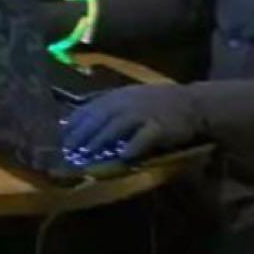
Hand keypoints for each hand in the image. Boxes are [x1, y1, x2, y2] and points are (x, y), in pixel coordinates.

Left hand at [62, 83, 205, 162]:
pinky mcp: (159, 126)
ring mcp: (144, 113)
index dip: (74, 123)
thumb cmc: (158, 103)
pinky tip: (123, 157)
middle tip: (68, 151)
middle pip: (99, 117)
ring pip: (117, 126)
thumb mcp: (131, 97)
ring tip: (88, 155)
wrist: (192, 103)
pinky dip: (133, 146)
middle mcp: (128, 102)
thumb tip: (81, 121)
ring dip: (101, 140)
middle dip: (82, 134)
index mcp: (119, 96)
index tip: (61, 138)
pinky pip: (144, 137)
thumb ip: (109, 107)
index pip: (90, 108)